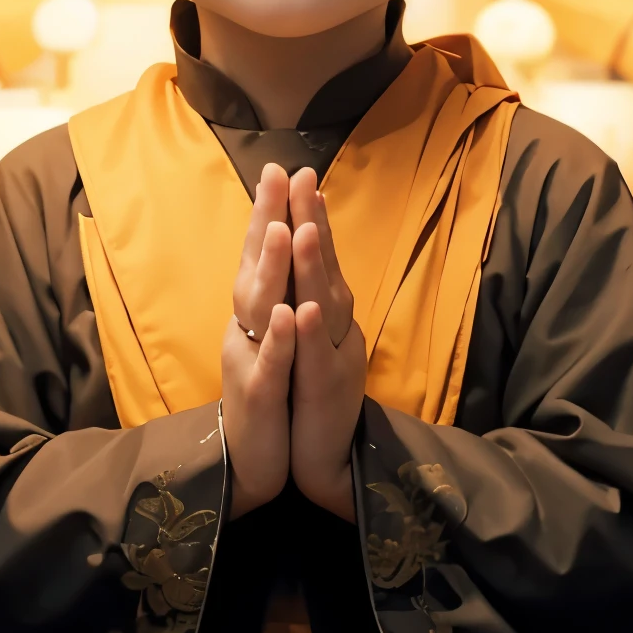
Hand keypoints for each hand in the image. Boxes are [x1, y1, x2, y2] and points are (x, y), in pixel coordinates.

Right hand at [221, 163, 295, 518]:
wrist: (253, 464)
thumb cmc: (268, 395)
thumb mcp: (275, 338)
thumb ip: (276, 295)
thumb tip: (287, 244)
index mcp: (255, 313)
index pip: (263, 253)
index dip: (270, 211)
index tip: (282, 167)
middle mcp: (246, 328)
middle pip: (255, 266)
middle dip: (267, 220)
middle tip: (276, 174)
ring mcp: (249, 360)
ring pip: (260, 309)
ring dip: (273, 269)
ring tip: (285, 229)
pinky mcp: (258, 398)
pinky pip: (270, 364)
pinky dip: (279, 339)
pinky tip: (288, 313)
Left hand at [288, 169, 365, 522]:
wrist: (328, 460)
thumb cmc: (312, 396)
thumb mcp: (307, 340)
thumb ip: (308, 299)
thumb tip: (299, 255)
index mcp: (327, 314)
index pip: (316, 256)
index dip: (308, 215)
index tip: (296, 172)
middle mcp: (337, 327)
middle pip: (324, 267)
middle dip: (312, 221)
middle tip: (303, 175)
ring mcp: (334, 357)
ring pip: (325, 306)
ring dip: (313, 266)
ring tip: (302, 228)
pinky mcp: (327, 393)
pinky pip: (316, 359)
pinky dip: (309, 334)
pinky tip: (303, 309)